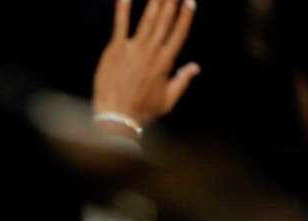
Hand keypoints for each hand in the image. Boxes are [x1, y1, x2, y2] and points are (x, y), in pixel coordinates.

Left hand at [93, 0, 199, 129]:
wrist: (116, 118)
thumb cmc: (141, 111)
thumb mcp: (167, 100)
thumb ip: (182, 81)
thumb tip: (196, 67)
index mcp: (166, 62)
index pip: (179, 32)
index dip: (185, 16)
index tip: (190, 1)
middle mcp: (152, 52)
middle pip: (165, 21)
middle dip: (171, 2)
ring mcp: (134, 49)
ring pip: (148, 19)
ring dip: (155, 2)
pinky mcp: (115, 50)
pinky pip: (121, 25)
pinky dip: (123, 9)